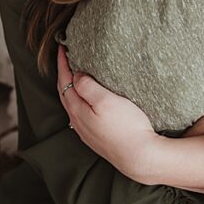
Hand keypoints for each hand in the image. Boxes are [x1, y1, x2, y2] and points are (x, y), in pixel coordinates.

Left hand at [56, 45, 159, 182]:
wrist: (140, 157)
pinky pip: (81, 114)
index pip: (64, 81)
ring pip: (72, 104)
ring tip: (74, 74)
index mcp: (78, 110)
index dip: (62, 63)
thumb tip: (76, 76)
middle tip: (66, 57)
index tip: (62, 47)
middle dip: (63, 73)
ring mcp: (86, 131)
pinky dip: (79, 100)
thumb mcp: (106, 101)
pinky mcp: (97, 137)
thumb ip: (87, 87)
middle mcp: (78, 121)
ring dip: (70, 87)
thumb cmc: (127, 127)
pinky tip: (86, 101)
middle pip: (65, 92)